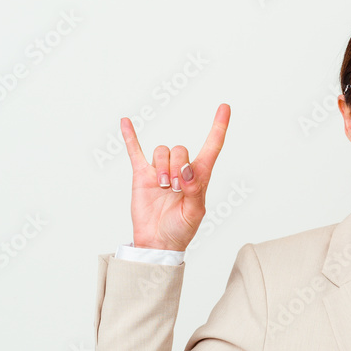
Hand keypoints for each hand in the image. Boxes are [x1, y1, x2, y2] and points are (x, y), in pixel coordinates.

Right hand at [122, 103, 230, 251]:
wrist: (158, 242)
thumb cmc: (180, 230)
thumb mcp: (195, 213)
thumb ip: (195, 190)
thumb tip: (188, 170)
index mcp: (199, 177)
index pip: (211, 147)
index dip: (218, 128)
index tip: (225, 108)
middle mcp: (180, 170)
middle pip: (180, 149)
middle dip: (177, 167)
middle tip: (176, 188)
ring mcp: (160, 171)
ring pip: (162, 151)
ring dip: (162, 168)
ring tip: (163, 187)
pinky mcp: (142, 175)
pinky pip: (135, 151)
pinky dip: (130, 137)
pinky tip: (126, 122)